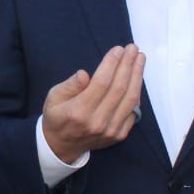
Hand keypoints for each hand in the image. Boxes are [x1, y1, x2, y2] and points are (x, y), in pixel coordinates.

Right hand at [40, 45, 145, 164]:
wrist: (61, 146)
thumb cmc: (57, 116)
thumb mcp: (53, 98)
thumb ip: (69, 85)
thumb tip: (84, 74)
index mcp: (79, 112)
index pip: (101, 83)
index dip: (112, 64)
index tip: (118, 49)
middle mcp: (97, 122)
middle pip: (119, 89)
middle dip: (128, 65)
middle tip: (132, 48)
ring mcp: (110, 130)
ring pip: (130, 99)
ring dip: (137, 76)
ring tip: (139, 59)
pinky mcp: (119, 135)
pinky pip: (134, 111)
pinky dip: (137, 92)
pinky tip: (137, 78)